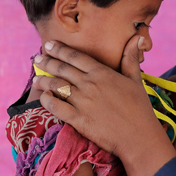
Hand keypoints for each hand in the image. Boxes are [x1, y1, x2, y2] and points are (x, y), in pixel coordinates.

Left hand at [32, 36, 175, 175]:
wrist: (138, 136)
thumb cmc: (140, 108)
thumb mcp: (136, 79)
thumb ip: (130, 58)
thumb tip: (136, 38)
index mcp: (102, 73)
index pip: (75, 57)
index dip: (60, 49)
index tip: (49, 45)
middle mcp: (89, 84)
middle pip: (62, 69)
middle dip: (47, 62)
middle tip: (37, 58)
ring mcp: (82, 101)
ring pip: (56, 86)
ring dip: (43, 80)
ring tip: (35, 78)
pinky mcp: (78, 119)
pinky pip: (56, 106)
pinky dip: (46, 100)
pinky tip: (43, 97)